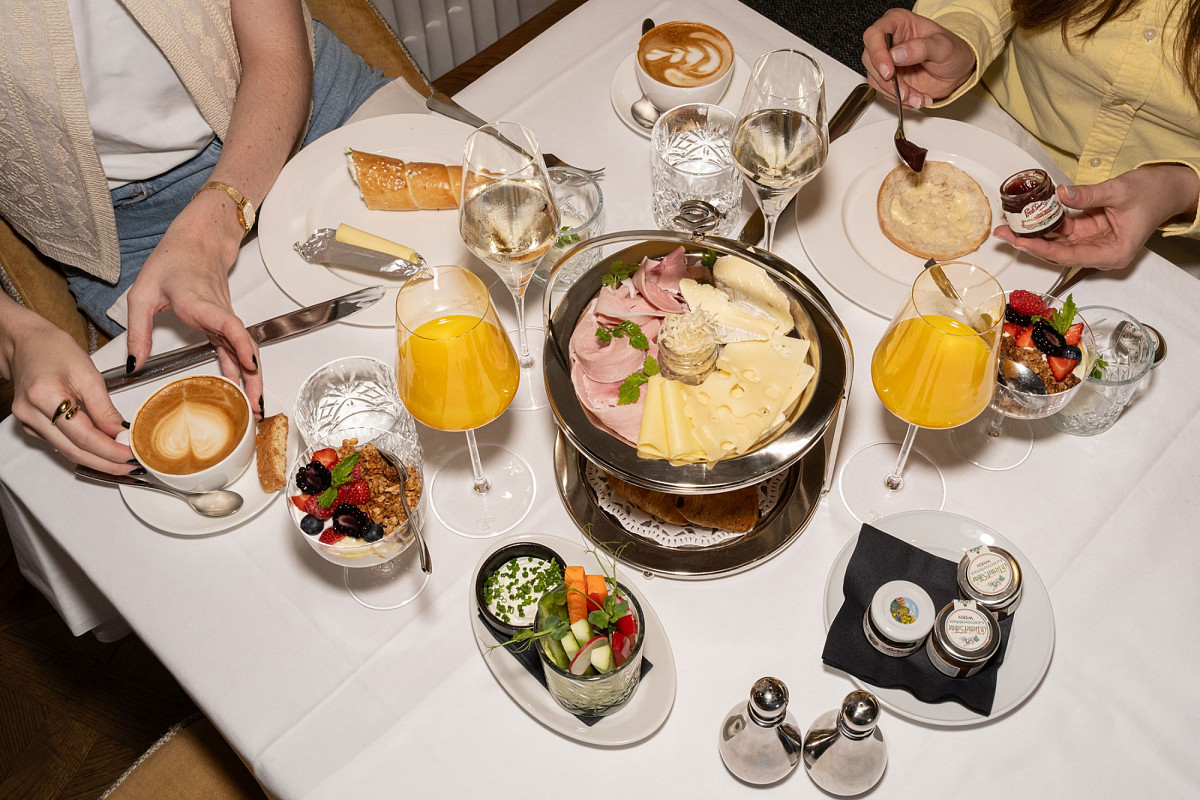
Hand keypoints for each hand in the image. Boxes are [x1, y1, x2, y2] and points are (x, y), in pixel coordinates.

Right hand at [0, 302, 134, 472]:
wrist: (25, 344)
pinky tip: (104, 452)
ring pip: (68, 452)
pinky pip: (62, 444)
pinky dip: (85, 450)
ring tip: (124, 462)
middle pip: (74, 451)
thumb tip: (122, 432)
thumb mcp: (88, 373)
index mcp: (44, 396)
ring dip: (98, 460)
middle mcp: (30, 414)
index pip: (83, 436)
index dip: (110, 450)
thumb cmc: (52, 349)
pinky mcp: (32, 426)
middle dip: (107, 463)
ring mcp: (28, 423)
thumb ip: (104, 407)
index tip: (132, 455)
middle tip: (133, 466)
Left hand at [125, 197, 263, 415]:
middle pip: (245, 346)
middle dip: (253, 377)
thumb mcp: (142, 294)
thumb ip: (137, 330)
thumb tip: (134, 364)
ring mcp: (225, 319)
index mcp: (200, 302)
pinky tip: (241, 390)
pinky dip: (242, 370)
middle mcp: (219, 313)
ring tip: (254, 407)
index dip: (240, 344)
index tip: (249, 363)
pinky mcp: (224, 324)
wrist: (196, 243)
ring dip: (252, 379)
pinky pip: (237, 350)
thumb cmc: (172, 262)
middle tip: (255, 405)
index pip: (227, 324)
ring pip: (246, 351)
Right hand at [862, 9, 976, 107]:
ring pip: (876, 79)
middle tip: (905, 90)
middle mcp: (888, 42)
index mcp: (898, 23)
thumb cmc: (952, 51)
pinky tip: (917, 97)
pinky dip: (901, 100)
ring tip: (918, 96)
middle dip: (887, 80)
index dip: (877, 53)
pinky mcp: (889, 80)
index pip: (874, 34)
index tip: (889, 71)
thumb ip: (920, 48)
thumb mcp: (943, 46)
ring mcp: (887, 62)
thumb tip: (897, 54)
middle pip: (870, 59)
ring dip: (896, 93)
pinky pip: (885, 92)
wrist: (957, 71)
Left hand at [994, 166, 1199, 269]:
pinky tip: (1025, 219)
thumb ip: (1088, 195)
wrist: (1167, 189)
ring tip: (1006, 225)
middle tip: (1002, 233)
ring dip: (1032, 234)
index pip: (1069, 256)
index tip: (1020, 242)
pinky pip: (1063, 231)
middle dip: (1029, 242)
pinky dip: (1045, 225)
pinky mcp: (1089, 233)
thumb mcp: (1119, 191)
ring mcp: (1094, 244)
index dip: (1042, 249)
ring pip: (1057, 243)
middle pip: (1057, 252)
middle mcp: (1101, 253)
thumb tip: (1060, 193)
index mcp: (1112, 253)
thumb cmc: (1152, 193)